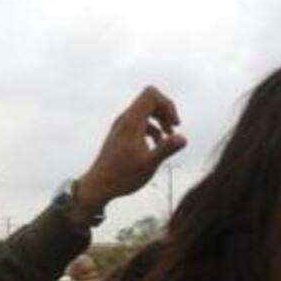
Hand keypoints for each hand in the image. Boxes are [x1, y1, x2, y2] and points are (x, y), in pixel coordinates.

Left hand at [75, 86, 186, 209]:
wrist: (97, 186)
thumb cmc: (122, 177)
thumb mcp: (148, 164)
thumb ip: (166, 149)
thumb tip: (183, 138)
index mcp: (131, 122)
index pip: (151, 94)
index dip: (167, 104)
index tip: (175, 124)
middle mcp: (124, 120)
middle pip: (149, 100)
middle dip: (166, 111)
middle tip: (174, 129)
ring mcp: (120, 127)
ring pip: (144, 112)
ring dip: (159, 121)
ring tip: (168, 137)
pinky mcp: (119, 136)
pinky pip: (139, 123)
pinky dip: (151, 129)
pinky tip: (155, 146)